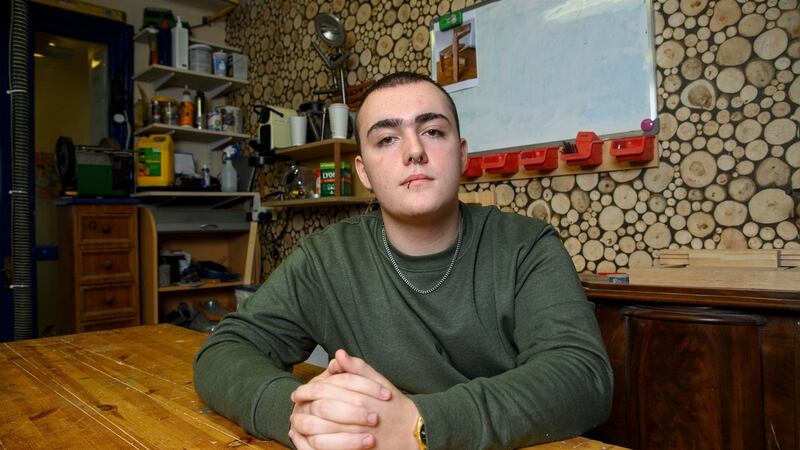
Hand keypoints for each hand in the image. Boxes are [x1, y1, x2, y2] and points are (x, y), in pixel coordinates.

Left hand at [290, 350, 420, 449]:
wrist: (413, 431)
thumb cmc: (394, 405)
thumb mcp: (378, 381)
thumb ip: (357, 368)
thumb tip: (339, 353)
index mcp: (361, 396)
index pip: (326, 390)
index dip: (307, 390)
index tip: (298, 392)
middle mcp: (359, 415)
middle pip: (321, 410)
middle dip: (303, 407)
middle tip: (293, 406)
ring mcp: (357, 436)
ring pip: (322, 431)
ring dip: (305, 427)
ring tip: (296, 423)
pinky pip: (328, 449)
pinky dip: (313, 444)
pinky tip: (307, 439)